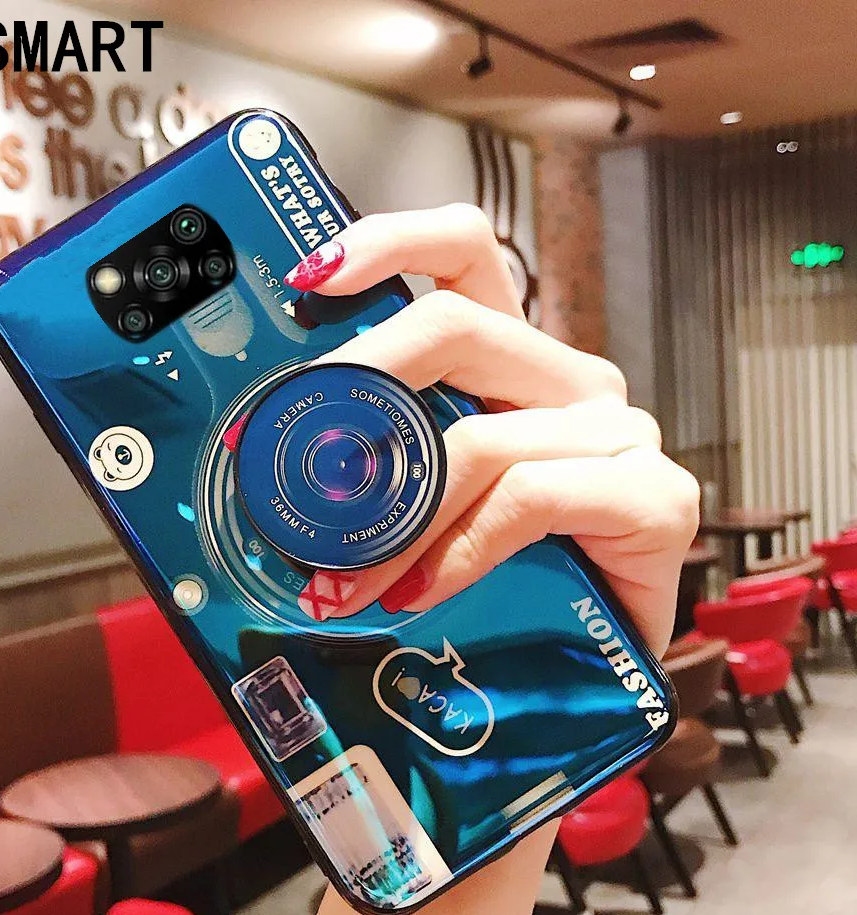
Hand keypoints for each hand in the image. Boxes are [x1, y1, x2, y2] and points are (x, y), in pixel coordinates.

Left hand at [287, 203, 699, 657]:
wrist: (598, 658)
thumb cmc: (507, 576)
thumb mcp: (426, 503)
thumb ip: (378, 464)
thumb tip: (273, 461)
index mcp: (513, 362)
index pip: (462, 252)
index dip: (386, 243)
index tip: (306, 279)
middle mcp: (567, 382)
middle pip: (455, 326)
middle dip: (359, 386)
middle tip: (294, 458)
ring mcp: (617, 436)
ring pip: (479, 437)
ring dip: (393, 518)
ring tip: (341, 582)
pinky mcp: (654, 497)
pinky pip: (528, 498)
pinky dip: (459, 549)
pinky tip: (420, 591)